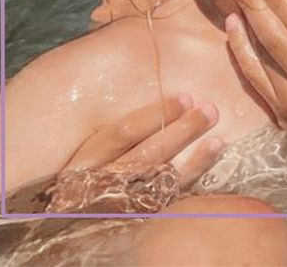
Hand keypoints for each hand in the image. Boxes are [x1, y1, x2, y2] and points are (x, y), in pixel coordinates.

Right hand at [47, 93, 223, 211]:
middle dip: (180, 130)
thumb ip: (102, 125)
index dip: (151, 116)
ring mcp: (120, 204)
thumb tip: (135, 61)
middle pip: (144, 156)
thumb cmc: (80, 172)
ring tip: (215, 125)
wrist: (71, 226)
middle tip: (209, 108)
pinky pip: (171, 195)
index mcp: (80, 165)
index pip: (117, 137)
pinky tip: (215, 148)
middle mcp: (99, 185)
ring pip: (160, 176)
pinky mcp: (138, 215)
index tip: (184, 97)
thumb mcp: (80, 152)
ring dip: (190, 149)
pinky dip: (195, 170)